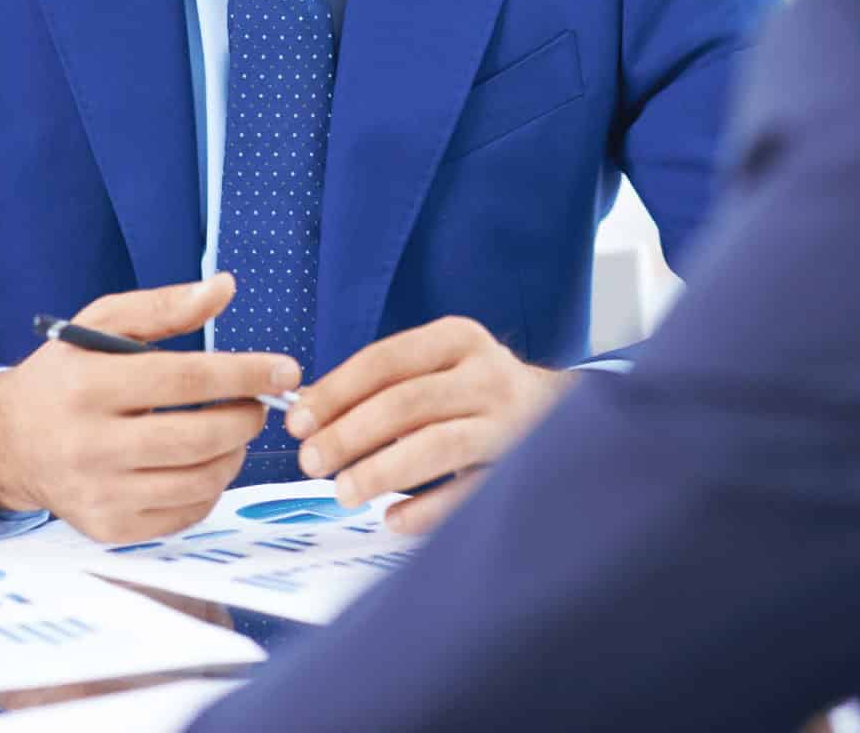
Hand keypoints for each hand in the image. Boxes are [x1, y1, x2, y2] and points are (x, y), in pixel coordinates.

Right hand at [0, 273, 299, 542]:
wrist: (7, 443)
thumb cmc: (66, 374)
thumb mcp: (102, 324)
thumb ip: (165, 305)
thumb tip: (225, 287)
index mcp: (89, 386)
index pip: (186, 380)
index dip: (246, 374)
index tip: (287, 370)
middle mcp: (88, 445)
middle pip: (198, 438)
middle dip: (247, 418)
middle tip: (259, 404)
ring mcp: (97, 493)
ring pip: (197, 482)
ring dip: (235, 454)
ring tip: (234, 430)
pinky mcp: (107, 527)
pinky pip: (183, 514)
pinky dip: (210, 487)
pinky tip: (206, 462)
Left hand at [286, 316, 573, 534]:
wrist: (560, 409)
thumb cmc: (473, 390)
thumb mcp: (439, 364)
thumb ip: (384, 383)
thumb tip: (309, 415)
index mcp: (458, 339)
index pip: (385, 360)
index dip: (336, 391)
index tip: (298, 421)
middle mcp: (486, 374)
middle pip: (406, 402)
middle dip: (350, 434)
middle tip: (310, 461)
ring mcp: (507, 422)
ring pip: (436, 445)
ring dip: (381, 470)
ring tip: (342, 492)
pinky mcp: (519, 466)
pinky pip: (468, 492)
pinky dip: (427, 509)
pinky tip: (393, 519)